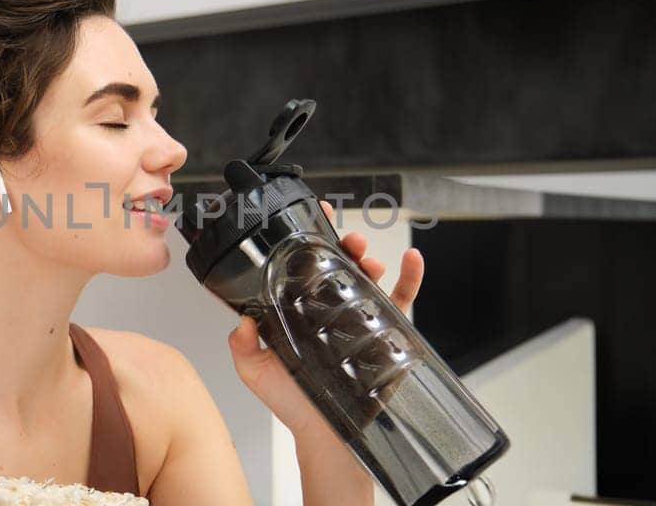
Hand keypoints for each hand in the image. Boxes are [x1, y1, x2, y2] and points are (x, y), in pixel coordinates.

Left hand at [227, 199, 425, 439]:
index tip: (306, 219)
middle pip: (338, 264)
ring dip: (369, 258)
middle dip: (343, 242)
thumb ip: (244, 347)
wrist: (328, 436)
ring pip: (368, 276)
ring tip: (367, 256)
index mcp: (298, 311)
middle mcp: (328, 310)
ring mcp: (358, 319)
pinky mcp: (386, 333)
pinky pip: (403, 299)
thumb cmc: (294, 405)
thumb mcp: (257, 373)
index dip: (305, 240)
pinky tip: (411, 260)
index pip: (301, 267)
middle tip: (344, 238)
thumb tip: (243, 322)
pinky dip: (412, 276)